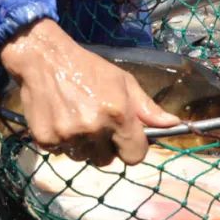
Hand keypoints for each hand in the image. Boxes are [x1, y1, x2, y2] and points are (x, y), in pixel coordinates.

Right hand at [0, 19, 179, 165]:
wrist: (45, 59)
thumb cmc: (89, 68)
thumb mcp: (123, 81)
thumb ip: (147, 108)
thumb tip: (174, 124)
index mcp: (118, 114)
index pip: (135, 156)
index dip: (132, 147)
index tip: (125, 138)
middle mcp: (94, 129)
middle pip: (107, 160)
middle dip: (105, 146)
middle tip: (97, 123)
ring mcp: (68, 136)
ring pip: (84, 158)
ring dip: (83, 146)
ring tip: (77, 119)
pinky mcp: (46, 140)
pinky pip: (61, 153)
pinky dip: (62, 142)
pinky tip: (61, 119)